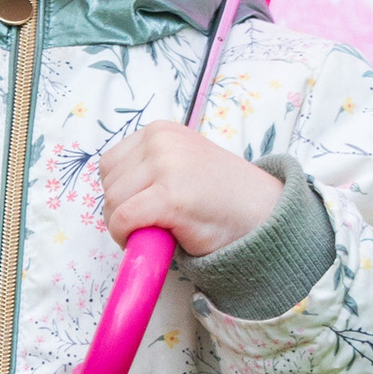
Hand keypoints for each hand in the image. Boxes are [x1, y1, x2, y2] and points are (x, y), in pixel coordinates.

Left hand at [97, 123, 283, 261]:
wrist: (264, 213)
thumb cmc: (222, 196)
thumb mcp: (182, 163)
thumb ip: (149, 167)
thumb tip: (112, 195)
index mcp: (161, 131)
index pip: (110, 164)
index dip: (120, 193)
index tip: (140, 208)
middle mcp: (160, 141)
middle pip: (109, 184)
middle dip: (121, 210)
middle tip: (149, 226)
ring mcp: (165, 166)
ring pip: (113, 203)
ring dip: (125, 226)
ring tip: (156, 232)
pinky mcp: (169, 197)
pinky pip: (124, 220)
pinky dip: (127, 237)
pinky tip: (152, 242)